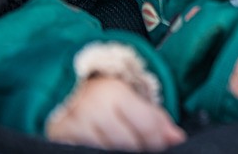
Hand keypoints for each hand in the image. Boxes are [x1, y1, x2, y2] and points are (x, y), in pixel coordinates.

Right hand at [46, 75, 185, 150]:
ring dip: (118, 152)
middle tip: (144, 148)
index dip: (159, 139)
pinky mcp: (60, 137)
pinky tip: (106, 147)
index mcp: (114, 93)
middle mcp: (92, 108)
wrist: (64, 89)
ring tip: (125, 147)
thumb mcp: (130, 97)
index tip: (164, 144)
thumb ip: (154, 117)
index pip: (146, 125)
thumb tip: (177, 138)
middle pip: (127, 144)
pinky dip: (100, 150)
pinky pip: (86, 151)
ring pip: (106, 151)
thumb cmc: (103, 94)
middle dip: (140, 149)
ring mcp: (73, 125)